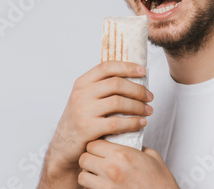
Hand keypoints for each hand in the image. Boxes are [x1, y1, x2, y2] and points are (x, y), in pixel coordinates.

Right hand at [40, 61, 152, 182]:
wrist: (64, 146)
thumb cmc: (82, 119)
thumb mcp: (86, 98)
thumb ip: (104, 87)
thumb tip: (135, 78)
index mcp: (82, 82)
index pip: (107, 67)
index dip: (127, 67)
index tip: (143, 71)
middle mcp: (81, 94)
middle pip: (116, 84)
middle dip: (138, 90)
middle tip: (150, 97)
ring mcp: (83, 111)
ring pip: (118, 102)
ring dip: (138, 106)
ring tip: (148, 111)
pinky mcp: (87, 129)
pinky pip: (116, 123)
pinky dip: (133, 122)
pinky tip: (141, 123)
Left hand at [78, 140, 178, 188]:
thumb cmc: (160, 181)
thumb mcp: (151, 156)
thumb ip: (136, 147)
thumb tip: (129, 143)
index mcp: (122, 155)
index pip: (94, 144)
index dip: (97, 145)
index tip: (102, 147)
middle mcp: (111, 169)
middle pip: (84, 158)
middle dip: (89, 158)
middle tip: (98, 160)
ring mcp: (106, 186)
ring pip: (82, 176)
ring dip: (88, 174)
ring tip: (97, 174)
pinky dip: (92, 187)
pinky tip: (102, 185)